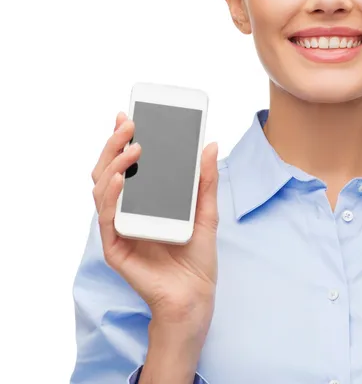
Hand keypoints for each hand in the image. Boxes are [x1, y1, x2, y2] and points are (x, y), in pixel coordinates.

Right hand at [91, 112, 218, 328]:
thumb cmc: (197, 255)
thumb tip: (209, 145)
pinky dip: (112, 196)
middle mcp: (127, 210)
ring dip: (114, 165)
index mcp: (145, 200)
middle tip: (128, 124)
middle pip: (108, 171)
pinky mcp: (116, 247)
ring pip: (102, 189)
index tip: (128, 116)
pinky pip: (108, 217)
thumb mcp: (207, 210)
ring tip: (132, 149)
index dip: (122, 140)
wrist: (195, 294)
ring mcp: (119, 227)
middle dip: (114, 144)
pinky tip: (121, 180)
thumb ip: (205, 179)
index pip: (126, 164)